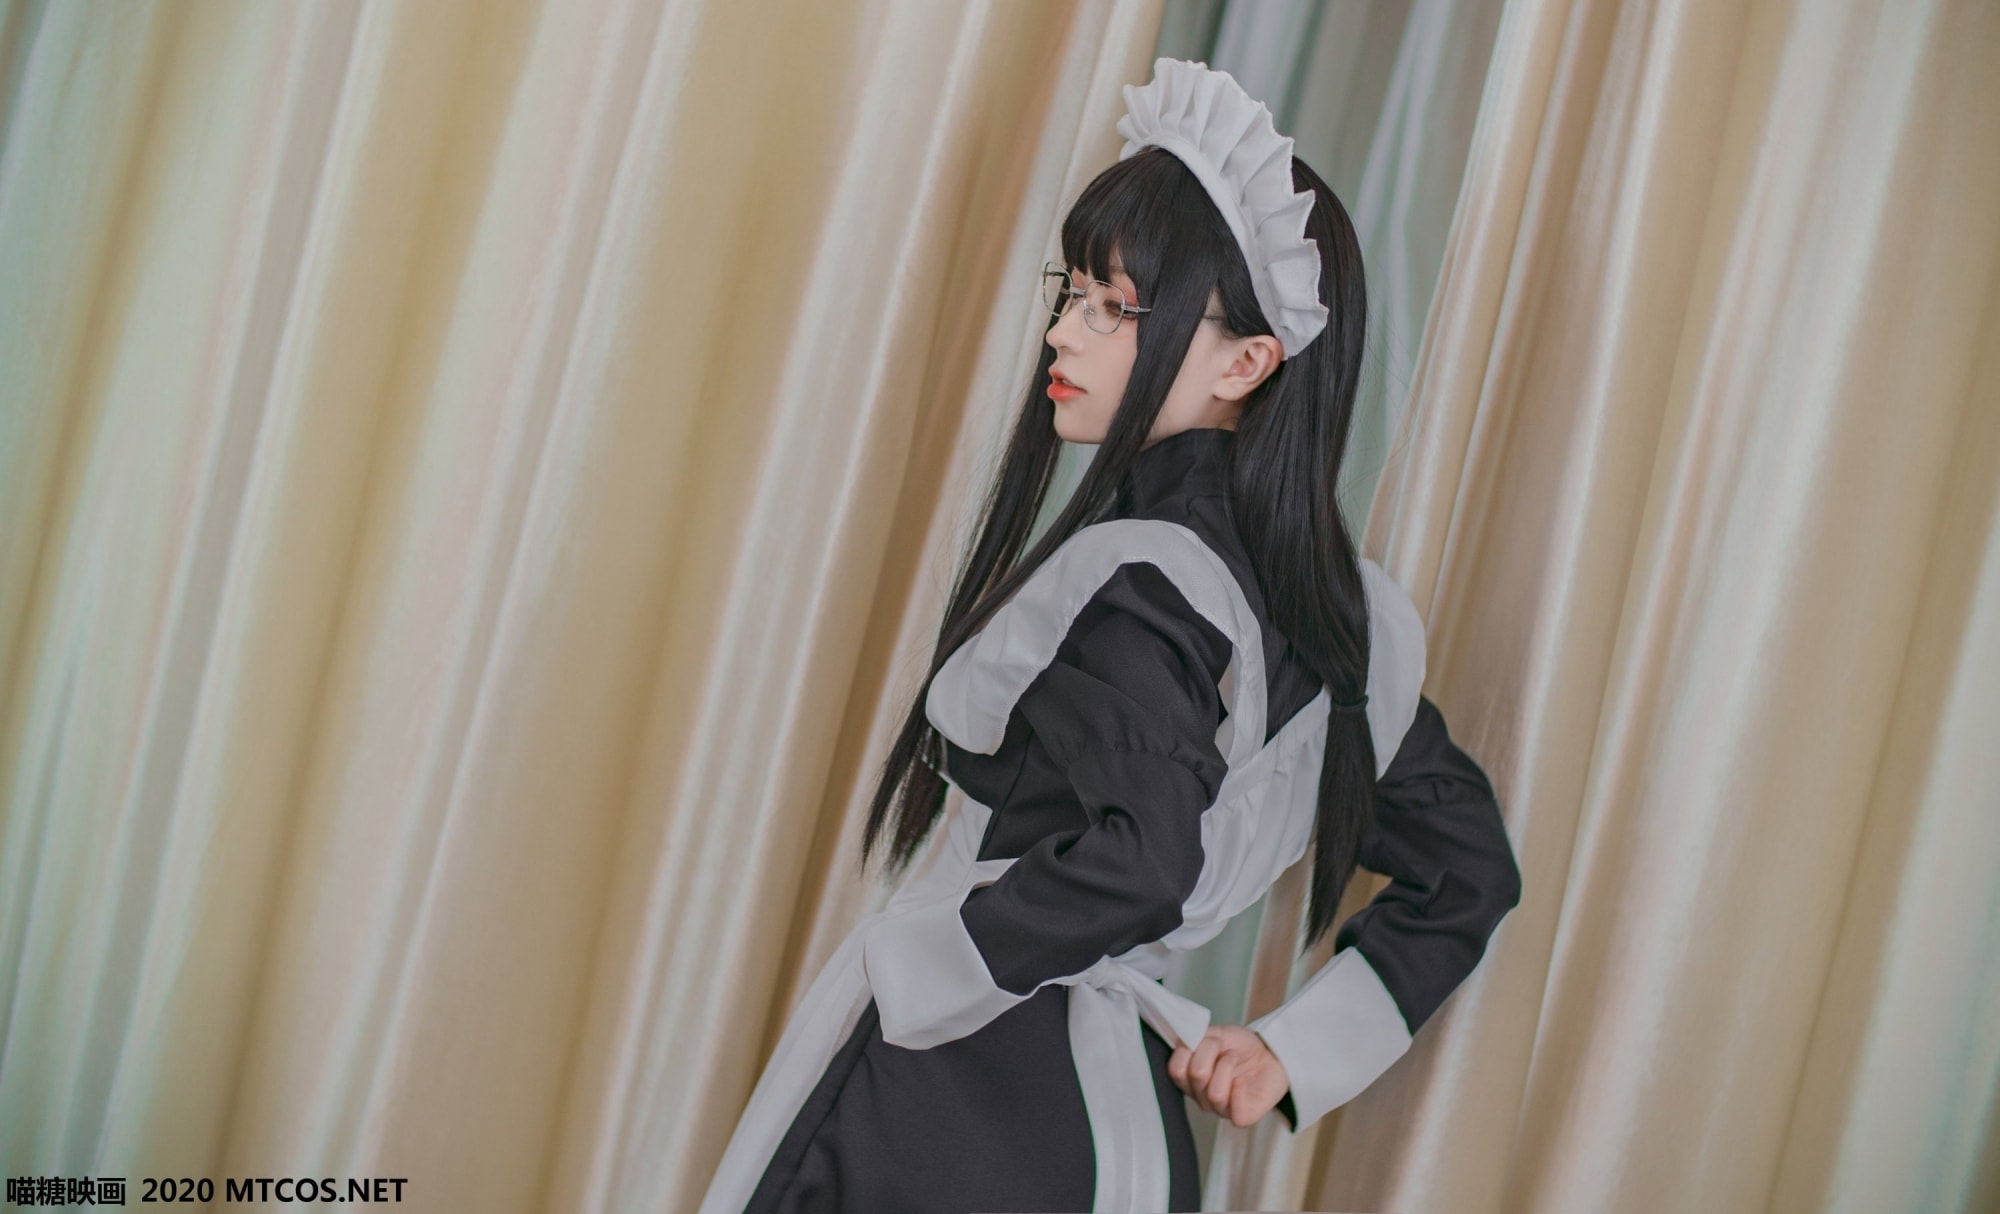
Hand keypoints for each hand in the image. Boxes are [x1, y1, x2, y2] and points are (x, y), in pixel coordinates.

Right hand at [1167, 1023, 1288, 1126]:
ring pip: (1215, 1093)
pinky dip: (1241, 1091)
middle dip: (1211, 1052)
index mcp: (1189, 1079)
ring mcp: (1220, 1109)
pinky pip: (1236, 1112)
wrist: (1270, 1054)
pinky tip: (1244, 1082)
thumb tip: (1184, 1042)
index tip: (1204, 1039)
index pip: (1175, 1070)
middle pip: (1195, 1076)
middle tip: (1223, 1047)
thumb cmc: (1240, 1047)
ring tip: (1235, 1060)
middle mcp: (1201, 1097)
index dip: (1188, 1049)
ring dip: (1227, 1066)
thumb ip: (1196, 1038)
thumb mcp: (1216, 1034)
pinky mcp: (1242, 1117)